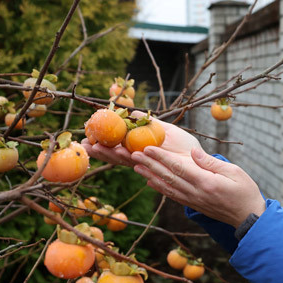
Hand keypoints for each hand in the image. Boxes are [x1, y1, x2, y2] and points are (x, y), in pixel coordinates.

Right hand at [82, 112, 200, 166]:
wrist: (200, 160)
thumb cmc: (183, 145)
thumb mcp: (165, 129)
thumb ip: (149, 123)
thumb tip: (133, 113)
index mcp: (140, 149)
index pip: (117, 146)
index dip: (103, 142)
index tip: (88, 135)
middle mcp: (140, 159)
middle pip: (115, 155)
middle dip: (99, 150)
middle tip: (83, 144)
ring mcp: (147, 164)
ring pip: (123, 160)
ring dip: (108, 154)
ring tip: (94, 148)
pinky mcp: (156, 168)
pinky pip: (139, 163)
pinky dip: (128, 158)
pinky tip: (118, 152)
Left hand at [131, 146, 264, 227]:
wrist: (248, 217)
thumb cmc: (245, 191)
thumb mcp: (234, 172)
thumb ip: (211, 163)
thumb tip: (193, 153)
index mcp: (206, 182)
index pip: (179, 167)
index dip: (161, 157)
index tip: (147, 148)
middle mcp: (196, 193)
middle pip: (168, 176)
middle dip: (150, 164)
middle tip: (133, 153)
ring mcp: (193, 201)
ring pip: (167, 186)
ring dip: (150, 175)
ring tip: (136, 166)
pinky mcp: (193, 205)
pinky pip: (173, 195)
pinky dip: (160, 188)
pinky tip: (150, 182)